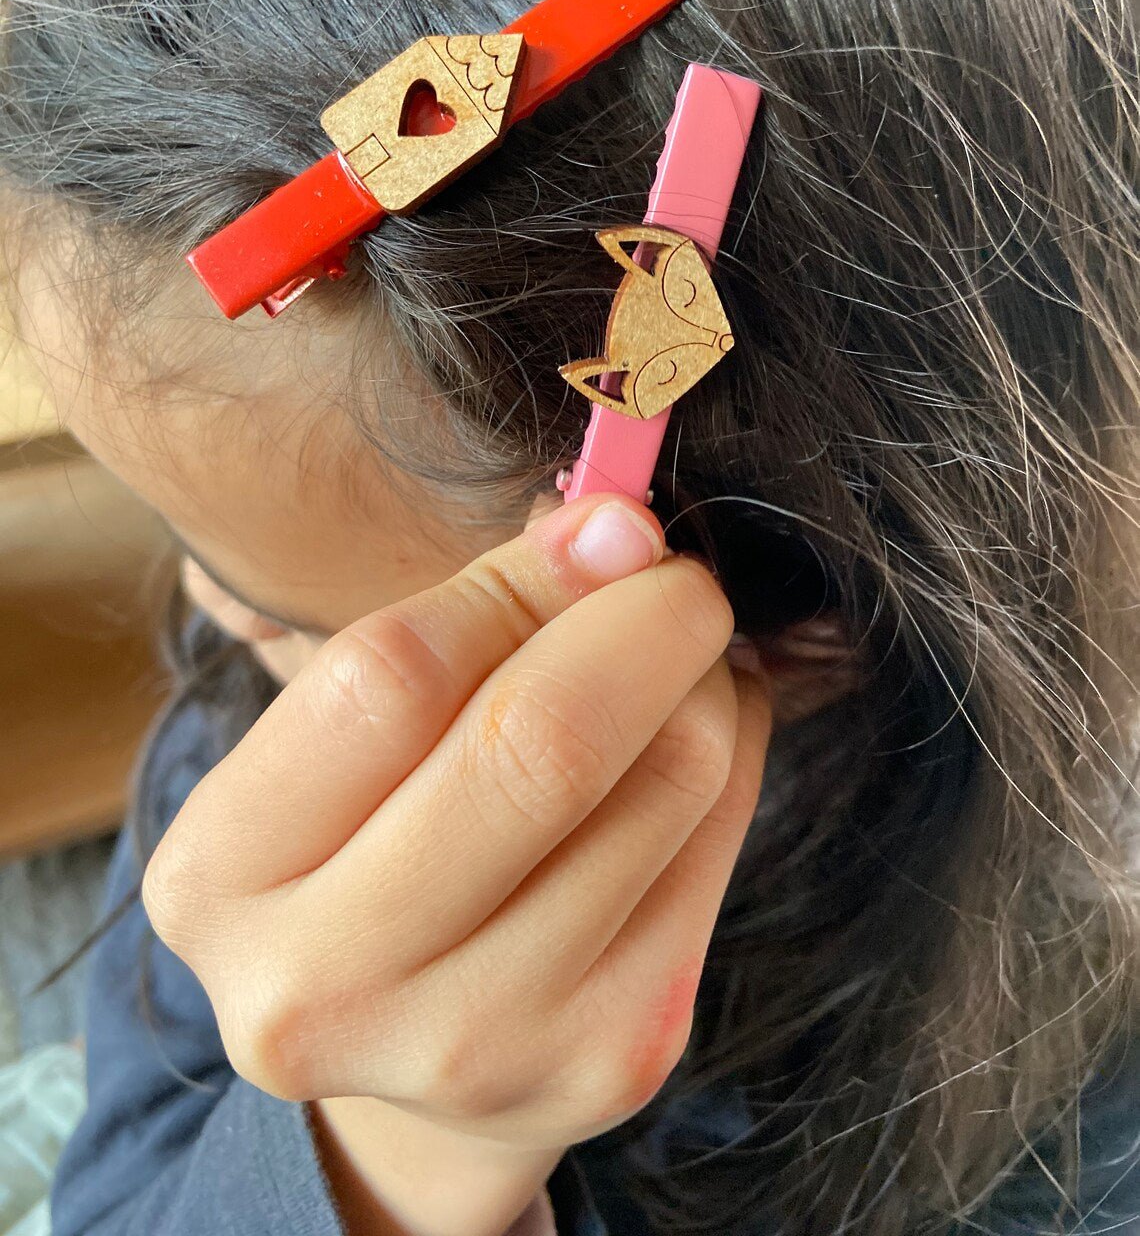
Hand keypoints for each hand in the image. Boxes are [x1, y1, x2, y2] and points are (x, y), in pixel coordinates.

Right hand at [143, 493, 771, 1153]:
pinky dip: (732, 756)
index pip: (389, 678)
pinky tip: (690, 744)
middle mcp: (327, 984)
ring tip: (676, 664)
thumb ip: (460, 624)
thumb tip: (615, 533)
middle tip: (676, 576)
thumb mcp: (345, 737)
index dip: (521, 581)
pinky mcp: (612, 1057)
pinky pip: (720, 843)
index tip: (603, 527)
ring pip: (665, 784)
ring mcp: (480, 1041)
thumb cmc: (365, 846)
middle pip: (538, 748)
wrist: (408, 1049)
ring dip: (702, 685)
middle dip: (643, 621)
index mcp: (221, 875)